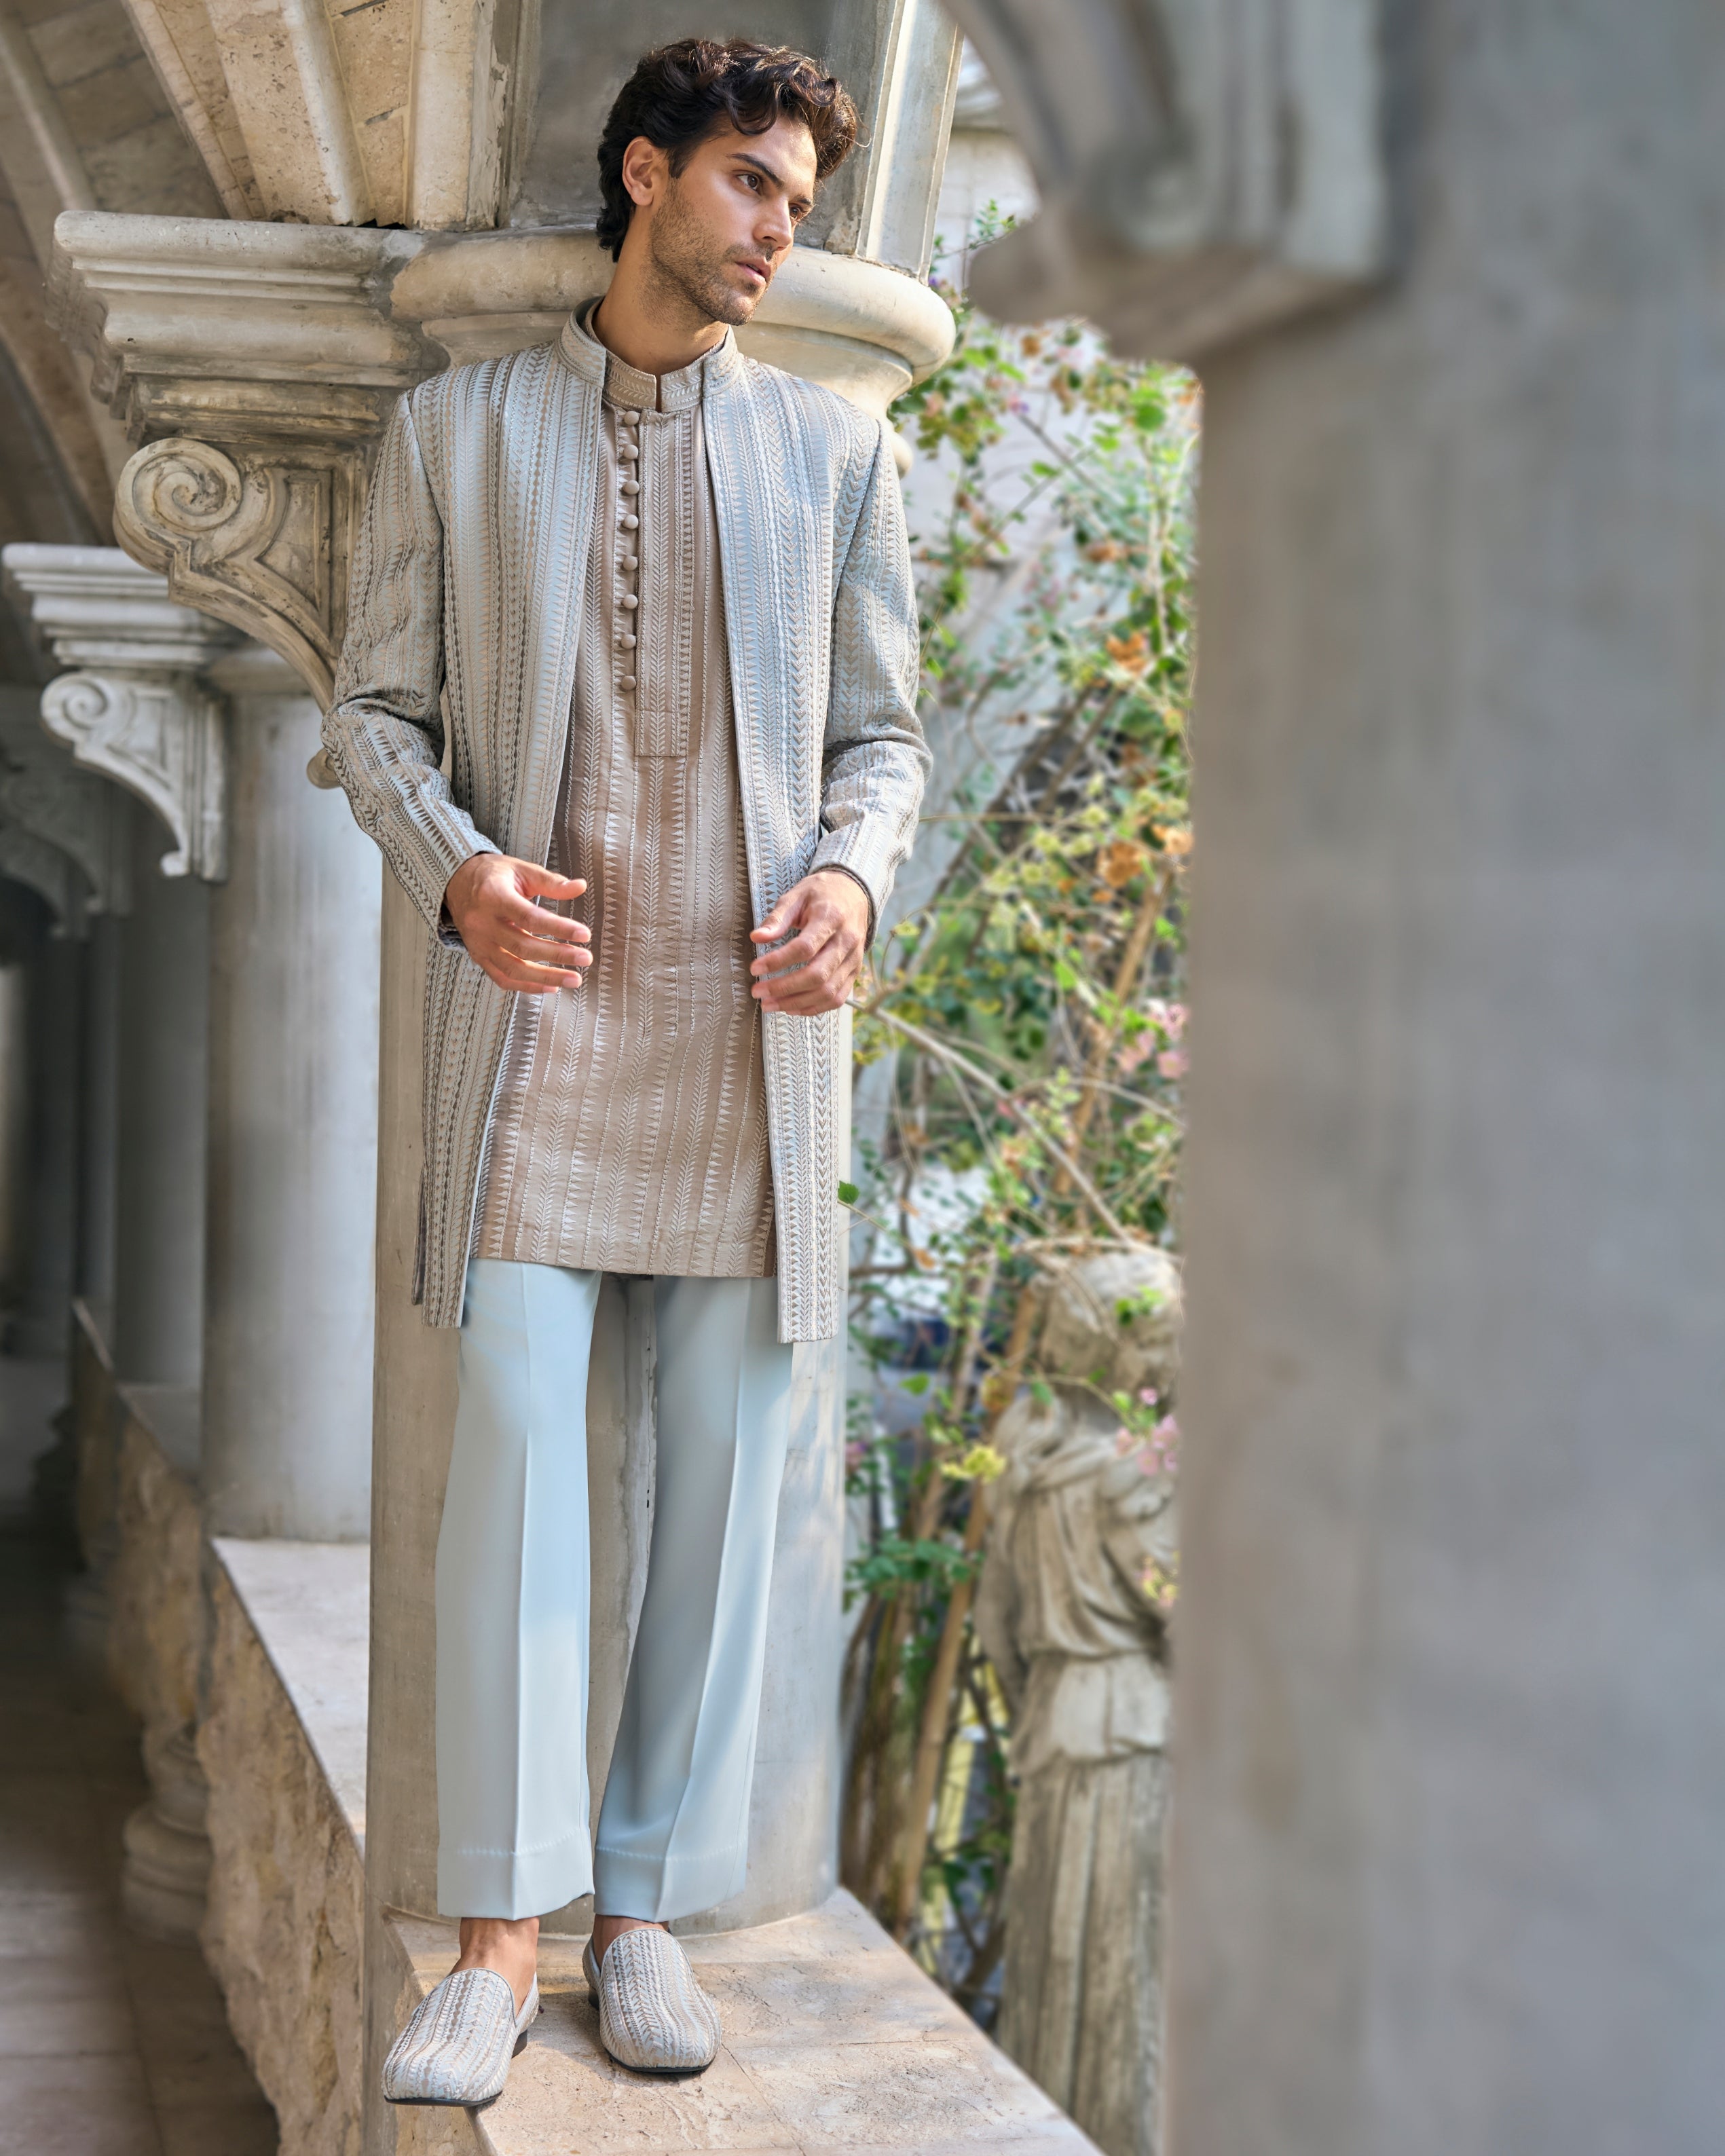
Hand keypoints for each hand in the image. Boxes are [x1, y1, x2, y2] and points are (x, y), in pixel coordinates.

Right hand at [444, 853, 591, 993]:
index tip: (584, 935)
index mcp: (493, 896)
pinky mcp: (478, 956)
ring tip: (573, 979)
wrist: (455, 883)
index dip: (559, 928)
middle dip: (558, 955)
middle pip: (523, 946)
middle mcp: (482, 923)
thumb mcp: (520, 870)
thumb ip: (550, 882)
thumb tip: (580, 887)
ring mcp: (478, 943)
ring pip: (513, 969)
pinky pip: (502, 979)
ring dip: (546, 978)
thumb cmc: (492, 875)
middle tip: (585, 959)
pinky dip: (527, 986)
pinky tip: (550, 986)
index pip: (530, 917)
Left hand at [750, 871, 869, 1014]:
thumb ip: (777, 918)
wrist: (854, 893)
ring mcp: (854, 960)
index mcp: (831, 918)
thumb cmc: (821, 894)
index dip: (778, 962)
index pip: (805, 948)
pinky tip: (791, 1007)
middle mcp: (847, 942)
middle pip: (817, 975)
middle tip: (758, 992)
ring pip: (827, 992)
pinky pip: (837, 998)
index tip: (755, 968)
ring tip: (769, 1005)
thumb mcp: (796, 896)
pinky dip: (813, 1008)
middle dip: (784, 988)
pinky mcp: (855, 972)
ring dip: (796, 1002)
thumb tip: (756, 938)